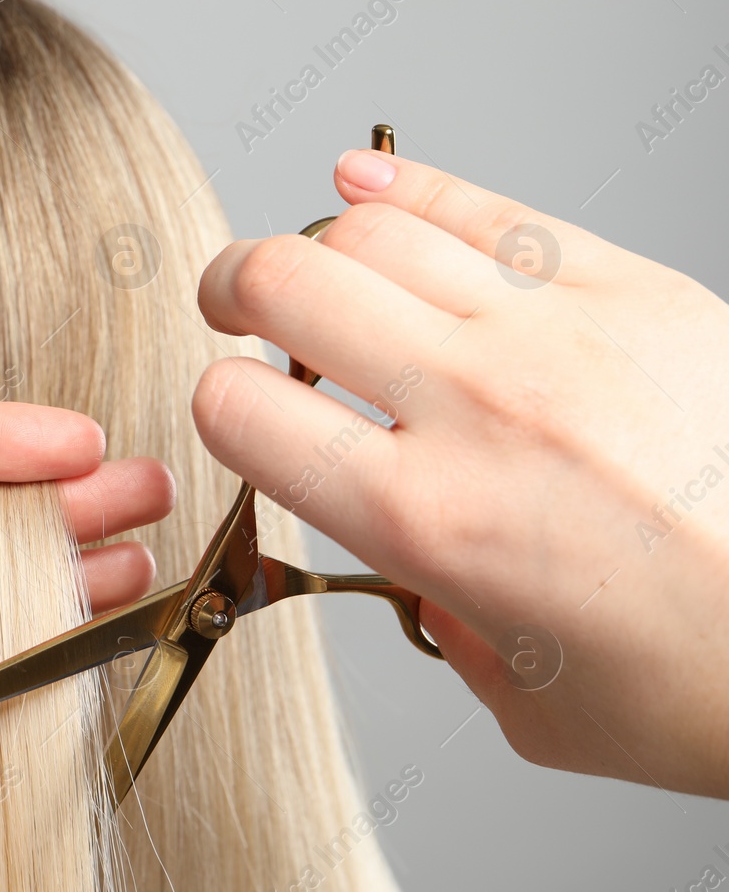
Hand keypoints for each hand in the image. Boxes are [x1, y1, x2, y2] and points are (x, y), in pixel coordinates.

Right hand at [193, 148, 728, 797]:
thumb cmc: (719, 681)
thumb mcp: (532, 706)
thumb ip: (443, 625)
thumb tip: (428, 571)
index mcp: (428, 522)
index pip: (241, 414)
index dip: (213, 408)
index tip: (232, 417)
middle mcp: (474, 409)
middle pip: (287, 285)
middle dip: (232, 290)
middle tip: (231, 306)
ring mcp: (554, 333)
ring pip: (373, 230)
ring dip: (310, 242)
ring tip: (305, 262)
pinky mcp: (627, 287)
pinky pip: (486, 208)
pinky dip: (407, 186)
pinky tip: (368, 185)